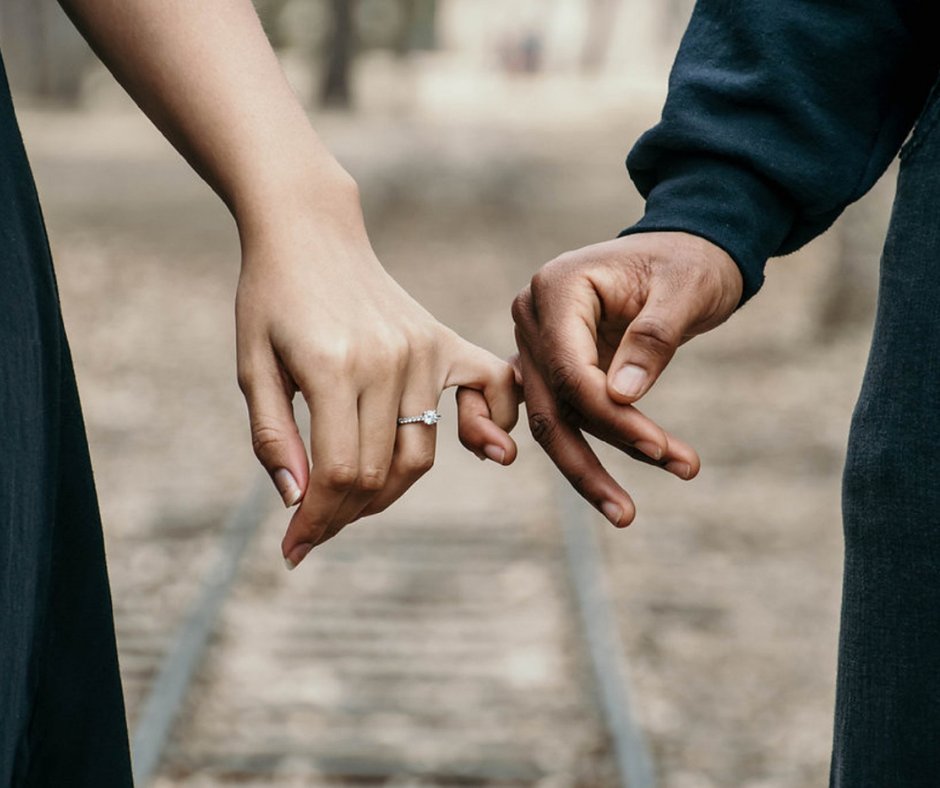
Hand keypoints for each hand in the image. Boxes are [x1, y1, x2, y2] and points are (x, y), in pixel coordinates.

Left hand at [235, 181, 518, 567]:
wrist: (310, 232)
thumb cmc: (270, 298)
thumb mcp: (252, 366)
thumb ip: (273, 436)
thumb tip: (299, 502)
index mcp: (331, 367)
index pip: (338, 473)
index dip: (316, 521)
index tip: (294, 549)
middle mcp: (387, 360)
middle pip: (379, 472)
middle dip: (344, 514)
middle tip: (315, 527)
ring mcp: (422, 349)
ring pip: (420, 452)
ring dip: (388, 491)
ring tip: (352, 499)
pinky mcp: (442, 340)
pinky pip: (489, 389)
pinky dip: (490, 425)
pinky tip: (481, 448)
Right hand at [512, 231, 742, 525]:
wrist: (685, 251)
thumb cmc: (688, 262)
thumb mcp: (685, 290)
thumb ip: (652, 338)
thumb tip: (621, 397)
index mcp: (556, 288)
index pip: (570, 369)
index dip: (611, 416)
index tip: (659, 448)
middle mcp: (533, 316)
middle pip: (551, 405)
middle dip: (590, 460)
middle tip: (627, 513)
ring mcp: (535, 343)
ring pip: (550, 419)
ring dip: (587, 466)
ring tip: (625, 511)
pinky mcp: (550, 365)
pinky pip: (551, 413)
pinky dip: (571, 448)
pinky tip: (585, 487)